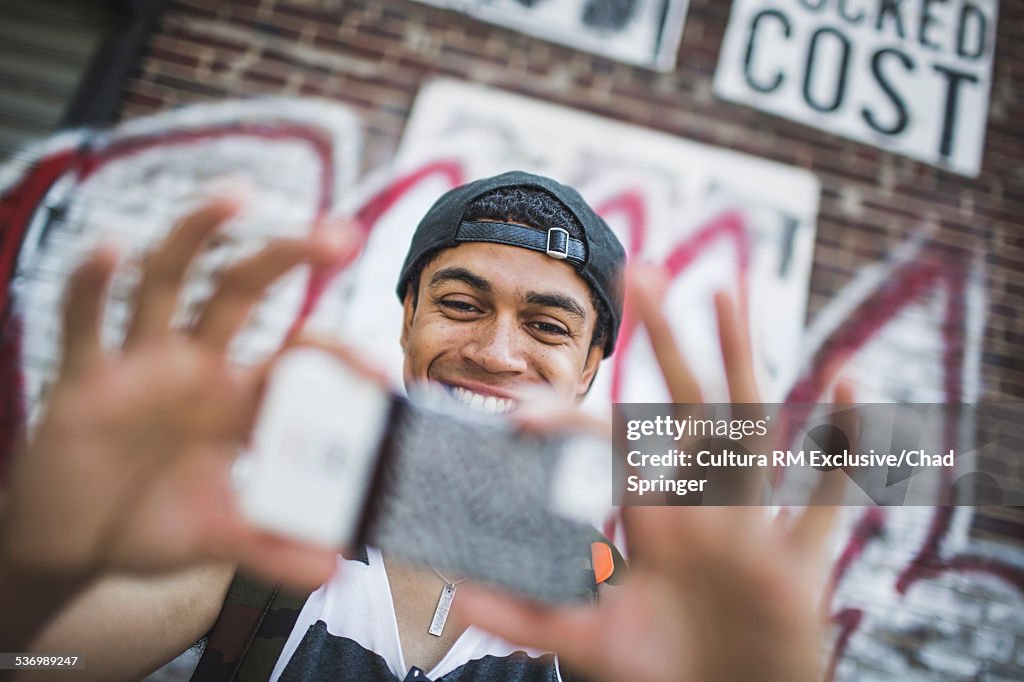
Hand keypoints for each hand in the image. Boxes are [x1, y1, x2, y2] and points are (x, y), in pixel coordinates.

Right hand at [1, 196, 356, 587]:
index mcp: (238, 399)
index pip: (297, 357)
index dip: (337, 355)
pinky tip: (109, 249)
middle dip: (287, 258)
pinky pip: (86, 321)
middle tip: (338, 233)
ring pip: (170, 282)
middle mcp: (196, 366)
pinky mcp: (84, 377)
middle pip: (244, 292)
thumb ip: (274, 549)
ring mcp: (141, 363)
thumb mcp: (219, 538)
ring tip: (236, 196)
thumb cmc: (150, 523)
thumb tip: (336, 567)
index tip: (375, 370)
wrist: (73, 541)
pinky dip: (92, 286)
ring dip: (198, 236)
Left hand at [454, 265, 847, 681]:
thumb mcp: (591, 644)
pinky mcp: (800, 569)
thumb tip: (457, 598)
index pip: (610, 451)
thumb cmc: (666, 672)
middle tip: (641, 270)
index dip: (569, 428)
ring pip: (753, 428)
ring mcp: (753, 530)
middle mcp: (702, 511)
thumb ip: (531, 618)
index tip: (519, 415)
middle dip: (664, 342)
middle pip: (684, 407)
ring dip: (741, 360)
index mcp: (652, 522)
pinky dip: (847, 447)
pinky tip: (852, 384)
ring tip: (726, 288)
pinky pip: (829, 499)